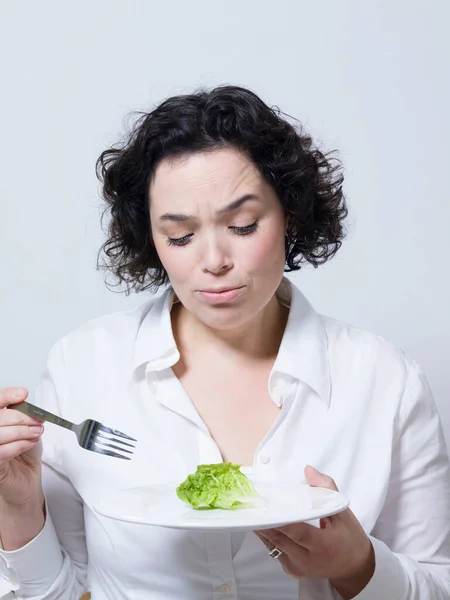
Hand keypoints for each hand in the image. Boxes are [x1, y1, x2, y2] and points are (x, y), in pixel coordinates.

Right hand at [0, 387, 44, 506]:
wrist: (26, 480)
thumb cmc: (25, 454)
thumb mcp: (28, 429)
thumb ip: (25, 416)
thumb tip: (28, 404)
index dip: (6, 395)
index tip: (23, 394)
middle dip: (21, 417)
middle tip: (37, 422)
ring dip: (21, 432)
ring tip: (36, 433)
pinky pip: (1, 452)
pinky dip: (18, 445)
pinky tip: (29, 444)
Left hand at [254, 466, 374, 598]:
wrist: (355, 568)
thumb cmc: (350, 539)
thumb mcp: (343, 513)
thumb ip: (326, 489)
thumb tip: (309, 470)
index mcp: (323, 546)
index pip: (297, 531)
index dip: (280, 518)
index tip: (266, 504)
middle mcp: (308, 560)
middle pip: (279, 538)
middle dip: (264, 521)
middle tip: (252, 503)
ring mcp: (297, 567)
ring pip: (272, 545)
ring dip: (262, 527)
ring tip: (252, 510)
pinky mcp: (291, 570)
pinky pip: (274, 550)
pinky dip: (268, 535)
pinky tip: (262, 522)